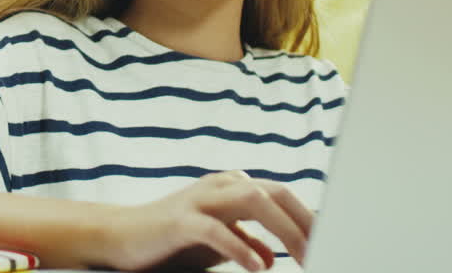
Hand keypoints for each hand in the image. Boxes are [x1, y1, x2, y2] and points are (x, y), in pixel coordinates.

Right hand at [92, 171, 311, 271]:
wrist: (121, 237)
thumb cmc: (170, 239)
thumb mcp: (217, 242)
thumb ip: (245, 242)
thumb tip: (273, 257)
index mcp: (231, 187)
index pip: (281, 196)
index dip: (308, 219)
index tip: (331, 244)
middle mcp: (219, 186)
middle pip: (274, 193)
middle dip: (305, 223)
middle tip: (324, 252)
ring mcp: (199, 200)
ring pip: (252, 200)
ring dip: (284, 229)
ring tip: (303, 257)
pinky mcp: (179, 220)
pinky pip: (216, 229)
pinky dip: (240, 247)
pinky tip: (256, 266)